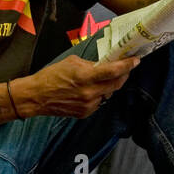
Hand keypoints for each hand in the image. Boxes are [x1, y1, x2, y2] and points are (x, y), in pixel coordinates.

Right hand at [13, 55, 139, 118]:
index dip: (128, 65)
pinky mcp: (85, 113)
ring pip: (109, 94)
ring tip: (104, 78)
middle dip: (124, 75)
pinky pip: (100, 102)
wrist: (37, 96)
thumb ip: (91, 64)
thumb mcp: (72, 62)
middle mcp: (90, 92)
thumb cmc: (51, 76)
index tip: (136, 60)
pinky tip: (91, 90)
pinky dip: (100, 94)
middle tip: (126, 68)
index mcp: (86, 76)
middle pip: (116, 84)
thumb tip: (104, 64)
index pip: (114, 71)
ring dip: (110, 85)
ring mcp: (89, 105)